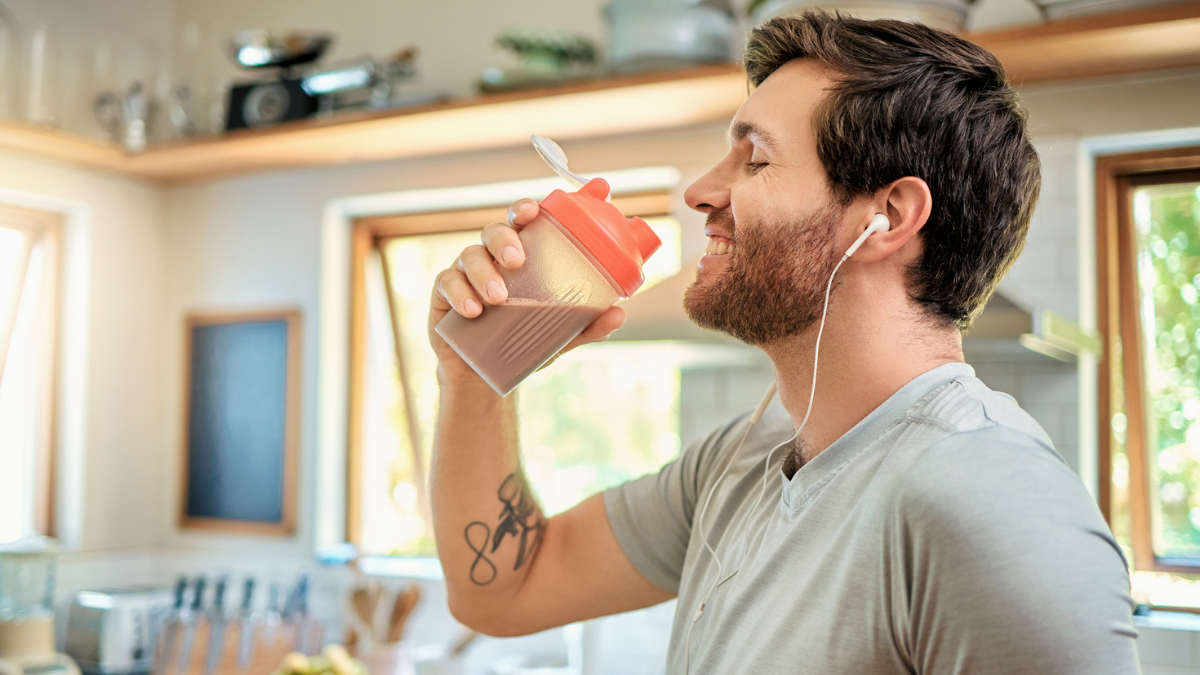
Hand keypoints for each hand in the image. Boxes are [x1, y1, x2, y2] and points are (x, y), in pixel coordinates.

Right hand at [428, 198, 625, 383]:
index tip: (533, 210)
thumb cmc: (523, 341)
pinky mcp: (443, 294)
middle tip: (517, 261)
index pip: (521, 223)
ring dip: (484, 272)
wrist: (486, 375)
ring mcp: (465, 273)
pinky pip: (447, 283)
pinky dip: (460, 293)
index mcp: (521, 256)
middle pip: (493, 231)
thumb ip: (586, 325)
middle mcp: (492, 258)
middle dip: (504, 240)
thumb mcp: (558, 335)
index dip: (524, 209)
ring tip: (498, 299)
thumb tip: (618, 315)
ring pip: (469, 256)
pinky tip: (473, 310)